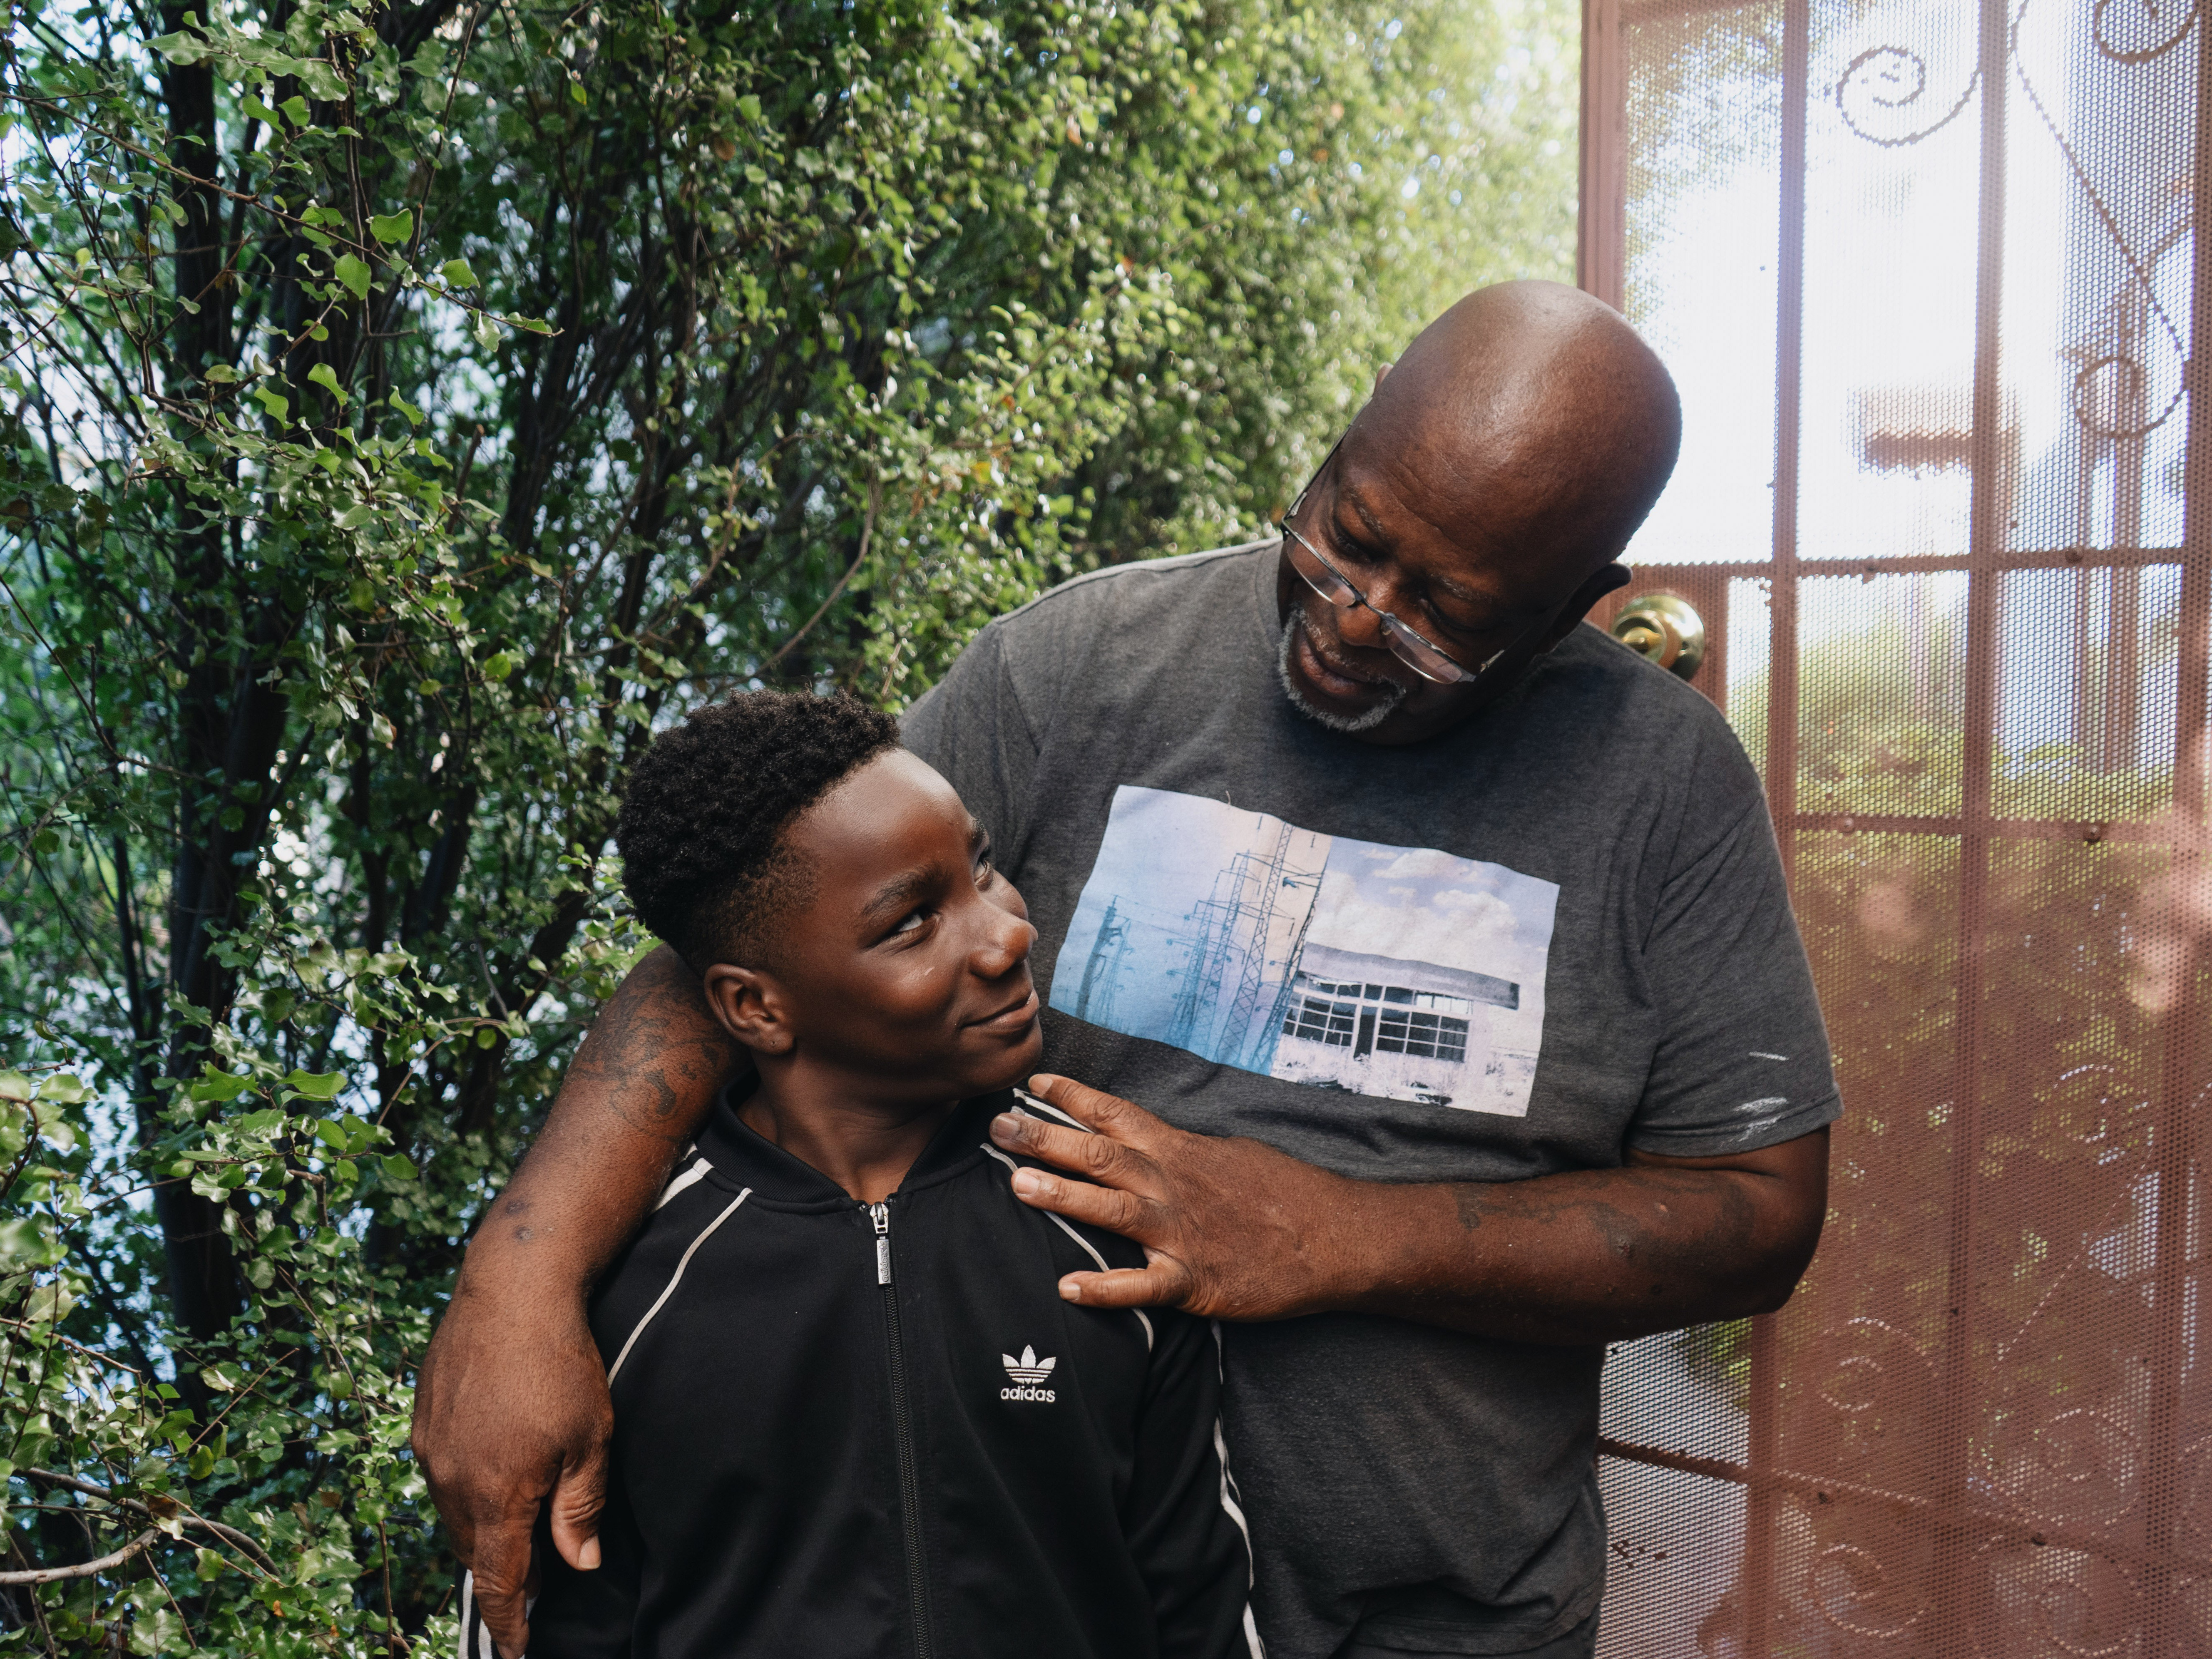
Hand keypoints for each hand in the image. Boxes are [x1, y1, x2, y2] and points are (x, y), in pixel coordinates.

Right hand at [411, 1274, 612, 1658]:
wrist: (513, 1289)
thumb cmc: (561, 1363)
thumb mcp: (589, 1439)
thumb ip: (579, 1508)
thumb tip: (580, 1566)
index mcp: (495, 1494)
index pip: (496, 1581)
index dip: (509, 1622)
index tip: (518, 1649)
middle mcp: (451, 1479)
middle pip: (473, 1550)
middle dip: (501, 1572)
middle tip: (535, 1580)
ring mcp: (431, 1448)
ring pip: (454, 1512)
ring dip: (483, 1527)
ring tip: (517, 1526)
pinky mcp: (423, 1418)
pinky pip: (442, 1473)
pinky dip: (467, 1487)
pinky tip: (494, 1469)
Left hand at [988, 1073, 1357, 1319]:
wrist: (1335, 1238)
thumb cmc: (1286, 1194)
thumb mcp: (1231, 1155)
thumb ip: (1183, 1153)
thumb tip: (1149, 1146)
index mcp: (1180, 1151)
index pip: (1116, 1114)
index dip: (1071, 1098)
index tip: (1031, 1084)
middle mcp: (1173, 1186)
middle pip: (1099, 1154)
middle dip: (1045, 1138)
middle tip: (999, 1127)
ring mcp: (1181, 1234)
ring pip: (1111, 1210)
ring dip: (1062, 1197)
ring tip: (1016, 1185)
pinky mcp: (1195, 1281)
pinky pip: (1142, 1286)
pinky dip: (1105, 1288)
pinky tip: (1067, 1288)